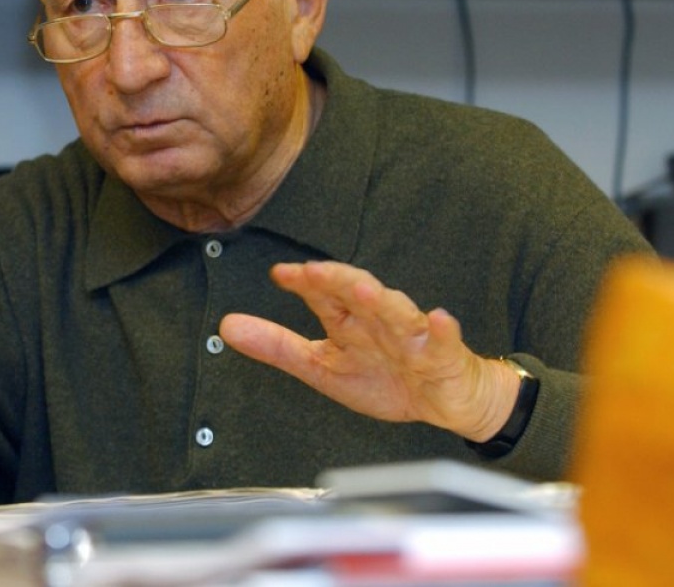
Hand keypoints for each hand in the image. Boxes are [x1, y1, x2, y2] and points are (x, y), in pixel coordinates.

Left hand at [219, 261, 518, 440]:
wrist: (446, 401)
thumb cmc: (388, 379)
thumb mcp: (323, 368)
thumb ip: (277, 347)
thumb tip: (226, 327)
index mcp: (349, 321)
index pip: (323, 294)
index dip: (303, 283)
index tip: (280, 274)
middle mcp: (378, 320)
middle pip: (357, 294)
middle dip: (336, 281)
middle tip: (312, 272)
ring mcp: (412, 336)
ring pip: (397, 311)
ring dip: (381, 300)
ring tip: (365, 289)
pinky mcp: (443, 356)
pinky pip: (442, 341)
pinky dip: (441, 330)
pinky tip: (437, 319)